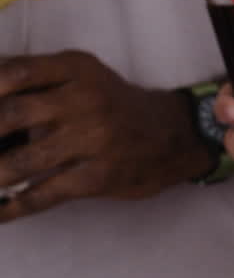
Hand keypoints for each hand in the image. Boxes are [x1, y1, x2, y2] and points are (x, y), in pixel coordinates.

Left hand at [0, 50, 210, 220]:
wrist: (173, 135)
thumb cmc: (114, 105)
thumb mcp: (84, 78)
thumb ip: (39, 82)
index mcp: (76, 69)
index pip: (15, 73)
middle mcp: (85, 100)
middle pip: (10, 115)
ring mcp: (94, 140)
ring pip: (22, 162)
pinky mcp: (99, 176)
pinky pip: (45, 194)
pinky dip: (13, 207)